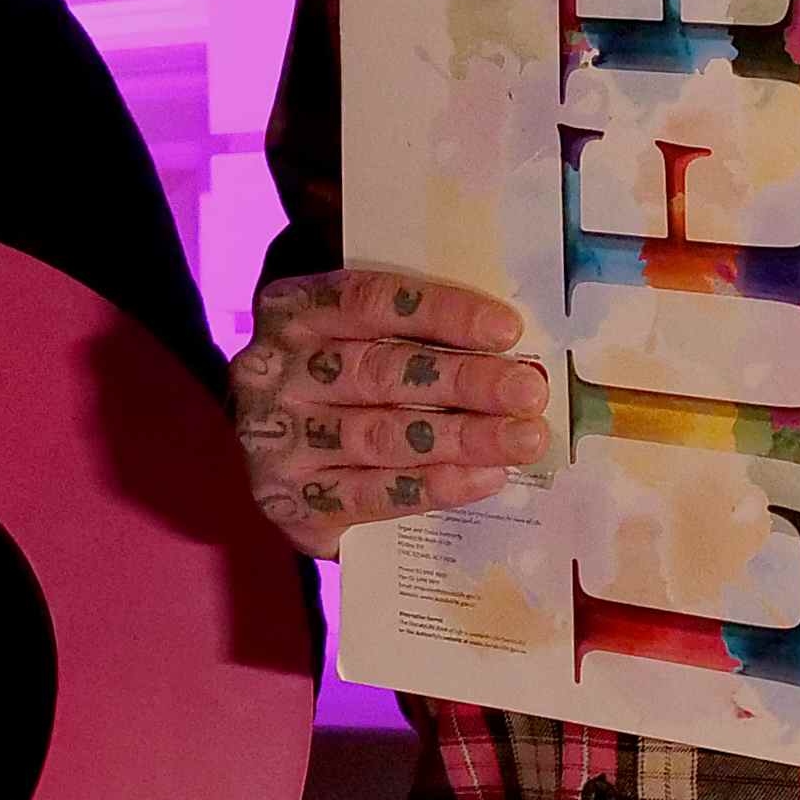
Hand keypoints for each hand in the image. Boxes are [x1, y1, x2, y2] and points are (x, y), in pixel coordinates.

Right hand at [230, 268, 556, 559]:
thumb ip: (409, 330)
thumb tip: (505, 344)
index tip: (507, 329)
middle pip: (378, 371)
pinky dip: (432, 486)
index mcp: (290, 310)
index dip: (440, 312)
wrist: (272, 452)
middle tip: (528, 391)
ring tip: (522, 438)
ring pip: (378, 435)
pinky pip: (369, 494)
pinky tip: (484, 477)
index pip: (366, 300)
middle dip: (463, 381)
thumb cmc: (336, 379)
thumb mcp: (351, 334)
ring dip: (460, 437)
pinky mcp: (287, 499)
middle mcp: (271, 370)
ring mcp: (274, 438)